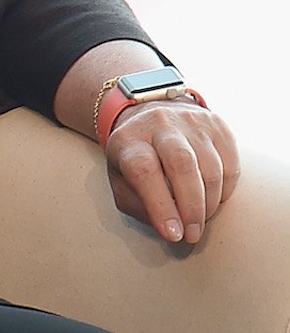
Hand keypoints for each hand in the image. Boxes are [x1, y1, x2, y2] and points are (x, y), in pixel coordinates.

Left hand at [104, 98, 238, 243]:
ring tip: (200, 220)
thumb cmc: (136, 160)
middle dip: (191, 208)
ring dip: (209, 203)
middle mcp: (159, 123)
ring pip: (210, 167)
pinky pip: (230, 166)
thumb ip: (139, 206)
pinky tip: (212, 199)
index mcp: (128, 139)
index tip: (173, 235)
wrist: (152, 117)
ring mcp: (189, 121)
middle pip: (181, 164)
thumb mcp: (122, 182)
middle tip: (193, 235)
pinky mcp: (216, 125)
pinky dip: (225, 191)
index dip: (160, 206)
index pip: (143, 169)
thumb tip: (171, 229)